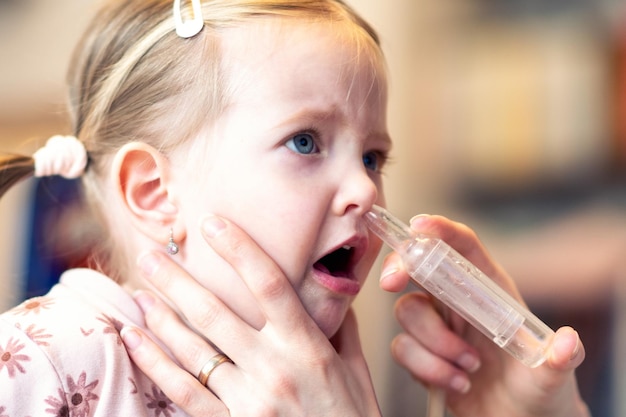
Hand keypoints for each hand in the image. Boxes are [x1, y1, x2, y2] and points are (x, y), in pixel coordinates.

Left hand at [121, 215, 380, 416]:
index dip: (240, 250)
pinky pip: (184, 393)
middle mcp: (274, 368)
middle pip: (216, 313)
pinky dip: (156, 364)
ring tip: (139, 290)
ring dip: (161, 316)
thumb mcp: (355, 368)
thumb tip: (330, 291)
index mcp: (307, 347)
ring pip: (194, 350)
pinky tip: (136, 339)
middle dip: (179, 279)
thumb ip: (340, 327)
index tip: (213, 223)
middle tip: (151, 252)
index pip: (270, 285)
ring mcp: (249, 400)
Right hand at [379, 214, 589, 416]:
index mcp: (489, 289)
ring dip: (434, 344)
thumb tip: (566, 342)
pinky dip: (427, 368)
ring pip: (407, 312)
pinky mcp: (422, 352)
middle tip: (392, 283)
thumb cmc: (539, 389)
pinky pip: (402, 348)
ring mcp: (437, 326)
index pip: (462, 248)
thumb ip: (559, 358)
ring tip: (467, 368)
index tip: (419, 226)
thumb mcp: (552, 374)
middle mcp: (458, 301)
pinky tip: (456, 383)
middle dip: (399, 268)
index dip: (440, 230)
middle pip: (417, 266)